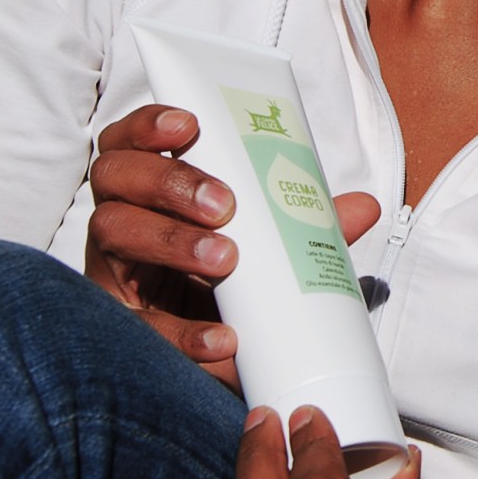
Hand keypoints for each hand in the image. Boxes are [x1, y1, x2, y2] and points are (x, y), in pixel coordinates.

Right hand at [85, 105, 379, 388]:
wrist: (207, 353)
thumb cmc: (224, 281)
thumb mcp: (263, 248)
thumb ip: (305, 225)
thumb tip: (366, 206)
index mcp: (147, 189)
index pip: (129, 140)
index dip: (148, 125)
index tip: (189, 125)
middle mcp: (120, 218)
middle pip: (116, 177)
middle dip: (169, 181)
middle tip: (224, 204)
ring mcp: (111, 269)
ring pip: (113, 231)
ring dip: (171, 240)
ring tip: (225, 259)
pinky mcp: (119, 325)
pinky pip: (137, 325)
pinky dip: (181, 332)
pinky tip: (223, 339)